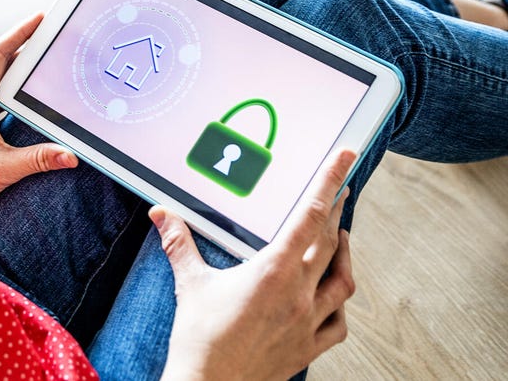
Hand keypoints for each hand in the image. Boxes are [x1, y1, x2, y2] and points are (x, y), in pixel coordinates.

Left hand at [0, 13, 78, 234]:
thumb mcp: (2, 170)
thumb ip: (38, 160)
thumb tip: (71, 155)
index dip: (19, 33)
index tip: (40, 19)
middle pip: (2, 62)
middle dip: (26, 45)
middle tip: (51, 35)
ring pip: (2, 80)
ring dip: (23, 68)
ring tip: (48, 59)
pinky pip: (2, 99)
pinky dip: (20, 91)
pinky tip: (36, 99)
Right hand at [157, 149, 357, 380]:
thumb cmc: (200, 340)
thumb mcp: (190, 284)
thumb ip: (179, 243)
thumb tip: (161, 215)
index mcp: (273, 271)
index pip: (310, 215)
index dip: (330, 182)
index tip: (345, 160)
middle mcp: (298, 294)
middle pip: (330, 241)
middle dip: (337, 211)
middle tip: (341, 191)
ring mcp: (308, 323)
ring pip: (343, 280)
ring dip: (345, 255)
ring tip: (342, 238)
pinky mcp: (308, 348)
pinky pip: (339, 323)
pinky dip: (340, 305)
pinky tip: (334, 297)